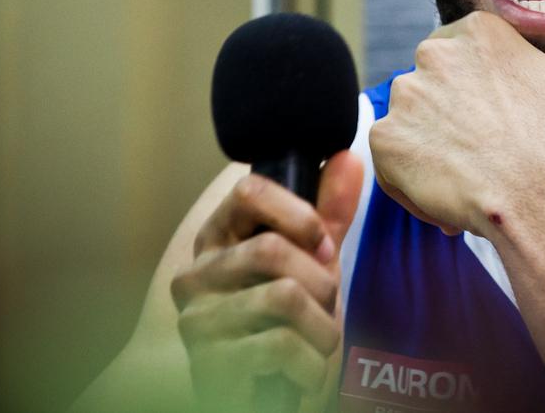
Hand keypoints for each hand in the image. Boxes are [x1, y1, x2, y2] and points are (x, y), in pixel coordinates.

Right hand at [170, 151, 362, 411]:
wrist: (268, 398)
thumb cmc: (288, 326)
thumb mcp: (313, 263)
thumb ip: (328, 214)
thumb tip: (349, 157)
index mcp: (218, 240)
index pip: (248, 190)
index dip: (298, 212)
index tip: (322, 240)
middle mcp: (196, 275)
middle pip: (270, 247)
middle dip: (321, 281)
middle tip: (325, 304)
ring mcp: (197, 321)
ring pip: (282, 297)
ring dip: (322, 328)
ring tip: (317, 342)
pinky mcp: (209, 365)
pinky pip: (280, 346)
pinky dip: (312, 365)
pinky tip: (304, 373)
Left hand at [369, 11, 544, 236]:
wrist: (537, 198)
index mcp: (476, 32)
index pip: (461, 60)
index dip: (481, 98)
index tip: (504, 127)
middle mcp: (431, 54)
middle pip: (434, 91)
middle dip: (454, 122)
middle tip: (490, 156)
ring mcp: (404, 96)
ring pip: (412, 126)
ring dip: (433, 151)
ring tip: (473, 179)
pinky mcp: (385, 139)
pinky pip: (389, 160)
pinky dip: (410, 181)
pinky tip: (449, 198)